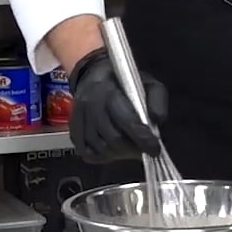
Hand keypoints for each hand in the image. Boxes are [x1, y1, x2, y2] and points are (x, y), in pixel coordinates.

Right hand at [66, 47, 166, 163]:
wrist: (93, 74)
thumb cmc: (124, 82)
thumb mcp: (148, 83)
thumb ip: (157, 100)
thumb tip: (158, 121)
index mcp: (110, 91)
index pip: (127, 120)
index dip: (142, 138)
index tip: (155, 149)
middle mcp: (91, 104)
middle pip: (112, 138)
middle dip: (131, 149)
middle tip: (142, 150)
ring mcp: (79, 118)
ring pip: (100, 148)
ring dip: (118, 154)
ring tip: (129, 148)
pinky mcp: (73, 129)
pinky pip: (86, 152)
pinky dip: (101, 156)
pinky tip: (112, 150)